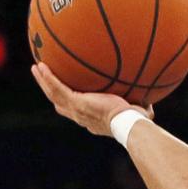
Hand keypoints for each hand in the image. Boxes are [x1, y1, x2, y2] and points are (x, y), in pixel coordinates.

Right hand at [31, 63, 152, 136]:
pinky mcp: (75, 102)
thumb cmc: (136, 120)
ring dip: (43, 81)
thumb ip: (141, 105)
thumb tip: (151, 102)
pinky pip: (56, 87)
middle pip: (58, 103)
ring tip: (36, 68)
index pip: (76, 112)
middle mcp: (80, 116)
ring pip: (52, 94)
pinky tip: (40, 65)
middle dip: (50, 91)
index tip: (67, 96)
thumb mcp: (137, 112)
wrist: (128, 123)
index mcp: (91, 120)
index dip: (69, 105)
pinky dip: (47, 77)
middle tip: (43, 78)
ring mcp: (75, 109)